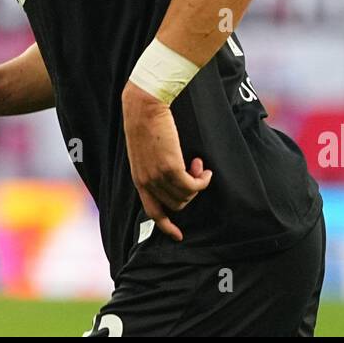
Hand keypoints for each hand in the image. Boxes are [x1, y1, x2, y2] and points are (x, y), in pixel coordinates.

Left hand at [121, 82, 212, 240]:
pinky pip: (194, 186)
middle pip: (176, 204)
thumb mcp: (146, 151)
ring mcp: (158, 177)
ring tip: (199, 164)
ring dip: (198, 183)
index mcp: (139, 180)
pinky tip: (205, 168)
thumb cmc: (147, 124)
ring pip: (186, 196)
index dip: (166, 225)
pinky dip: (203, 180)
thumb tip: (177, 175)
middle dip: (191, 192)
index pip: (152, 211)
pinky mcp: (171, 168)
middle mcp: (147, 182)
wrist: (145, 107)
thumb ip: (155, 167)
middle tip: (196, 169)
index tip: (178, 236)